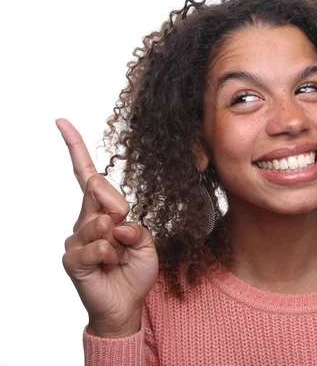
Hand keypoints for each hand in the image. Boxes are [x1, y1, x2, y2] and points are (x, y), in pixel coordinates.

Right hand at [57, 118, 157, 337]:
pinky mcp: (72, 257)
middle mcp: (85, 219)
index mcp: (102, 210)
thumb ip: (134, 226)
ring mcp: (76, 238)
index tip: (61, 122)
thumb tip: (113, 221)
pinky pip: (98, 246)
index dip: (75, 148)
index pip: (88, 175)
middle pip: (99, 191)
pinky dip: (112, 257)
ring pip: (102, 222)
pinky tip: (108, 267)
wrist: (126, 303)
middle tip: (124, 239)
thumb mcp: (147, 242)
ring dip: (120, 243)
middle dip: (120, 212)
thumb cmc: (135, 270)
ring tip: (117, 259)